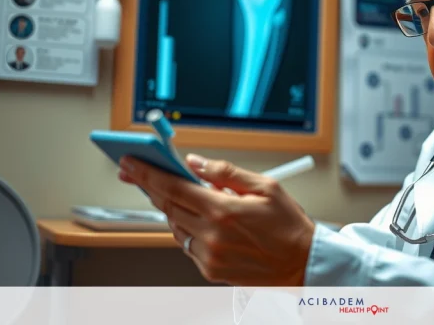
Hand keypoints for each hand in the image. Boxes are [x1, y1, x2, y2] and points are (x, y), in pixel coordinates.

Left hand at [118, 154, 315, 285]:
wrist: (303, 263)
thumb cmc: (288, 225)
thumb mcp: (265, 187)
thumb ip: (226, 172)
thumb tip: (195, 163)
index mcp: (224, 211)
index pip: (173, 188)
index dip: (147, 173)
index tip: (130, 164)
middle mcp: (212, 236)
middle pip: (168, 206)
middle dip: (150, 187)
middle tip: (138, 173)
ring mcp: (209, 256)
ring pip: (175, 226)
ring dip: (171, 208)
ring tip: (181, 194)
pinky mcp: (210, 270)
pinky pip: (187, 245)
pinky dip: (187, 228)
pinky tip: (199, 219)